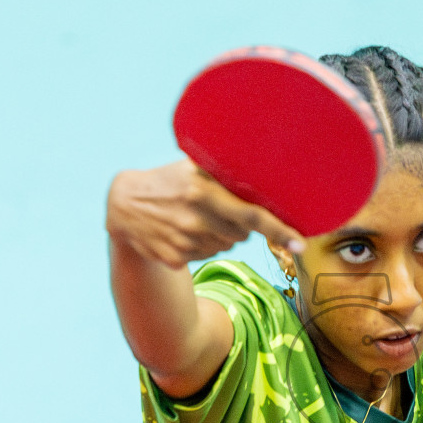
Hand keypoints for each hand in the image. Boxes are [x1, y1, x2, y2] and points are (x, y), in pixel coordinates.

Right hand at [106, 159, 304, 268]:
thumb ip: (223, 170)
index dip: (279, 231)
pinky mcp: (175, 259)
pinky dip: (202, 246)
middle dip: (238, 225)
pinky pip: (206, 255)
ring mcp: (183, 242)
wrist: (122, 205)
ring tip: (197, 218)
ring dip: (220, 235)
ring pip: (225, 246)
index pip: (251, 216)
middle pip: (241, 234)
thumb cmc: (168, 181)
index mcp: (201, 192)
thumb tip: (265, 163)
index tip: (301, 244)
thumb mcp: (191, 167)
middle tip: (218, 209)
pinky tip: (183, 231)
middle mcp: (194, 219)